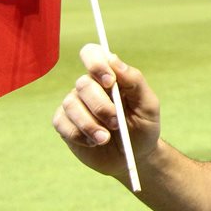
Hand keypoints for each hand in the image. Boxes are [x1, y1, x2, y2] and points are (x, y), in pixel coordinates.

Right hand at [52, 44, 161, 178]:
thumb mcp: (148, 105)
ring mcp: (74, 104)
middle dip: (101, 106)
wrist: (133, 157)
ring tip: (106, 139)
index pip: (92, 53)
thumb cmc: (143, 127)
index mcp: (110, 76)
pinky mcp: (64, 123)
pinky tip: (93, 142)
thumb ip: (134, 81)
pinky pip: (62, 122)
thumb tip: (114, 59)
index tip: (110, 82)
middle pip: (83, 84)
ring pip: (71, 104)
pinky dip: (79, 134)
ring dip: (90, 124)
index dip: (96, 64)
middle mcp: (88, 86)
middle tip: (116, 123)